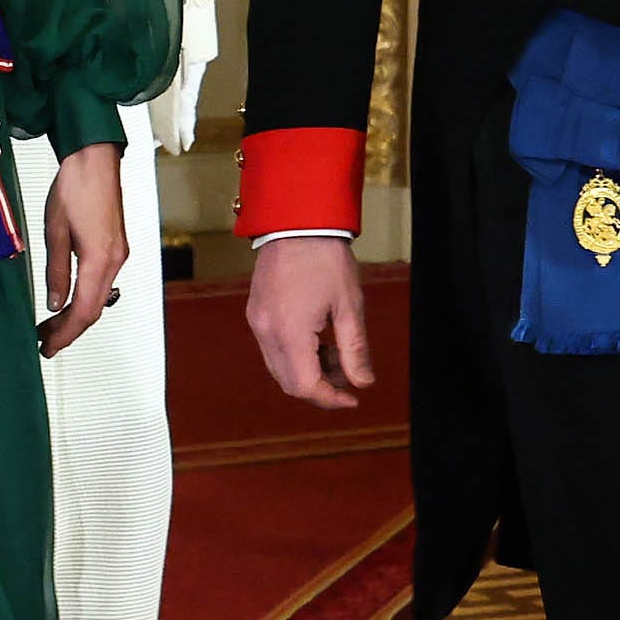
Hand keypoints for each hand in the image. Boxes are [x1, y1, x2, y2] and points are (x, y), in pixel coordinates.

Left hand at [35, 143, 129, 360]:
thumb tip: (55, 302)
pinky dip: (84, 298)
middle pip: (94, 309)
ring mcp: (118, 255)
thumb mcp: (55, 231)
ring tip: (50, 325)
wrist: (94, 160)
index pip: (84, 311)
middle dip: (69, 330)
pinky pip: (102, 283)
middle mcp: (115, 261)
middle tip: (44, 341)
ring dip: (76, 315)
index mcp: (100, 259)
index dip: (66, 334)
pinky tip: (67, 300)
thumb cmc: (75, 187)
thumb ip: (56, 270)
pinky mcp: (115, 247)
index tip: (48, 347)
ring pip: (99, 298)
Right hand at [247, 237, 375, 410]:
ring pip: (279, 367)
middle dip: (320, 387)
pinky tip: (319, 340)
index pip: (305, 386)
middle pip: (288, 382)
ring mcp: (258, 322)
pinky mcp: (257, 312)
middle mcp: (267, 332)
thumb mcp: (349, 305)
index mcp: (290, 332)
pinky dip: (296, 355)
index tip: (353, 399)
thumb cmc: (326, 257)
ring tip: (338, 354)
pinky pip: (273, 348)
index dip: (330, 399)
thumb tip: (363, 383)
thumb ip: (355, 349)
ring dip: (308, 371)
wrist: (296, 220)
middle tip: (348, 380)